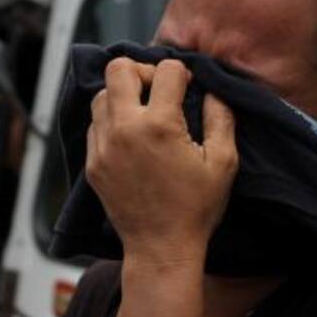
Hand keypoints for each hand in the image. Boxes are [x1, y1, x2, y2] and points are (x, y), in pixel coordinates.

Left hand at [86, 58, 237, 264]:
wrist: (161, 248)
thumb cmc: (196, 208)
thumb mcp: (223, 163)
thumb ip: (222, 118)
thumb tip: (214, 91)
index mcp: (159, 125)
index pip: (166, 70)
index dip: (183, 73)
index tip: (189, 88)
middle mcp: (124, 129)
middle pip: (118, 69)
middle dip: (142, 71)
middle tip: (159, 91)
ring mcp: (103, 146)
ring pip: (101, 94)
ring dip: (123, 95)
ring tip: (144, 114)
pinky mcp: (93, 163)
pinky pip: (95, 124)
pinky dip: (112, 121)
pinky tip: (132, 137)